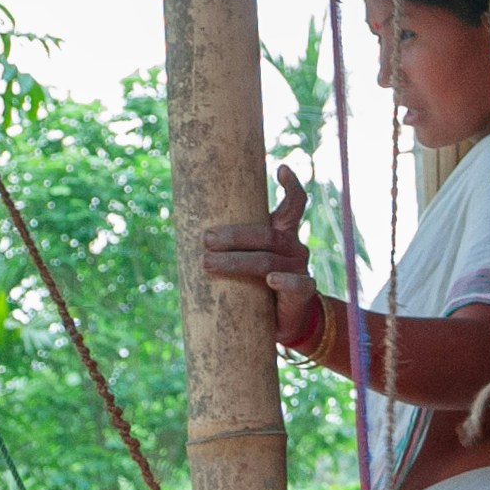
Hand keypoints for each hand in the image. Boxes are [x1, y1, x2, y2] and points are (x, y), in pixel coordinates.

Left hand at [202, 168, 319, 346]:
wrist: (283, 321)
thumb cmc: (257, 285)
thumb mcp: (247, 258)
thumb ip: (231, 243)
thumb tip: (186, 223)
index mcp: (283, 233)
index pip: (294, 204)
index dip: (290, 186)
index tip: (281, 167)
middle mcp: (294, 246)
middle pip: (266, 234)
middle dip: (233, 235)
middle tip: (205, 239)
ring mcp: (300, 268)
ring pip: (269, 259)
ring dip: (237, 261)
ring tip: (208, 263)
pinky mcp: (304, 292)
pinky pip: (297, 284)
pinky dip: (283, 281)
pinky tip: (271, 280)